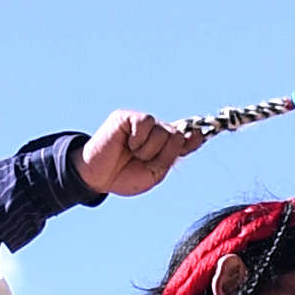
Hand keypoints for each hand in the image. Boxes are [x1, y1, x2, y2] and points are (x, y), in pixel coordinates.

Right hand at [79, 109, 194, 197]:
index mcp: (166, 145)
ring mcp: (143, 123)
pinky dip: (138, 140)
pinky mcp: (128, 117)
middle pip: (177, 136)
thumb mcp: (156, 172)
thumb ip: (174, 155)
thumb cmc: (126, 176)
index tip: (194, 141)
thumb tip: (194, 134)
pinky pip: (146, 123)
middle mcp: (157, 130)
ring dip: (148, 150)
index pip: (189, 137)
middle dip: (163, 155)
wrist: (100, 178)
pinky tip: (127, 144)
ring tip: (133, 153)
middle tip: (144, 161)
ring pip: (163, 131)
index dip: (194, 140)